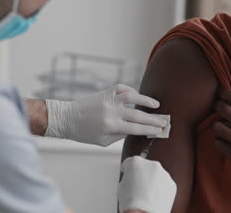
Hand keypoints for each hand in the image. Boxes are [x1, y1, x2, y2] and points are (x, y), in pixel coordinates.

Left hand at [45, 84, 166, 146]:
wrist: (67, 118)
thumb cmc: (84, 133)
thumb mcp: (103, 141)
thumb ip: (121, 135)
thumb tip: (137, 129)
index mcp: (111, 126)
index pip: (136, 128)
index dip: (150, 129)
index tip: (160, 130)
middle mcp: (111, 112)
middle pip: (138, 115)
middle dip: (153, 119)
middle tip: (164, 121)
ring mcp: (108, 100)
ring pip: (133, 97)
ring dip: (146, 100)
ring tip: (156, 105)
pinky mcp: (105, 92)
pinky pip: (122, 88)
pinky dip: (132, 91)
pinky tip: (138, 96)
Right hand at [118, 156, 176, 212]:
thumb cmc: (132, 202)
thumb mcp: (121, 186)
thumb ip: (128, 177)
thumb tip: (131, 179)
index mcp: (136, 162)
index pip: (129, 162)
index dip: (127, 169)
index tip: (127, 173)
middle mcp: (152, 164)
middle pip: (145, 167)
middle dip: (141, 174)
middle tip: (137, 187)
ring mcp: (163, 173)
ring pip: (156, 175)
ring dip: (152, 181)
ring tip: (146, 194)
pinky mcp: (171, 184)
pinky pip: (164, 184)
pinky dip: (160, 189)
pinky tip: (153, 197)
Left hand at [214, 90, 230, 193]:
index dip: (225, 94)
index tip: (219, 92)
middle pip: (224, 110)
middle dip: (217, 105)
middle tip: (217, 106)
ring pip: (217, 126)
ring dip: (217, 125)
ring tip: (222, 126)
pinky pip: (217, 142)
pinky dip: (219, 140)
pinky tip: (225, 140)